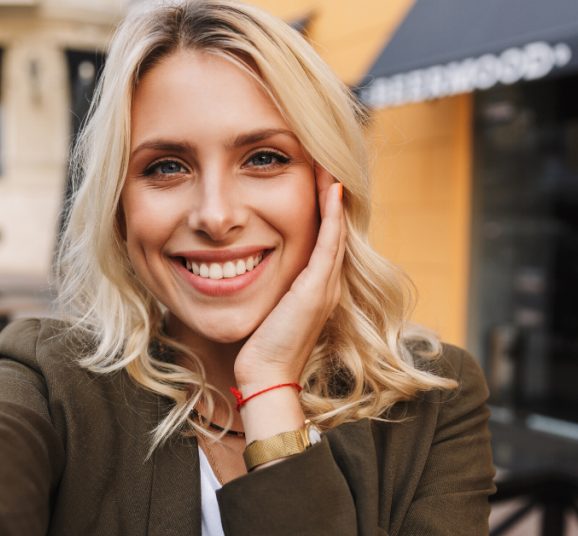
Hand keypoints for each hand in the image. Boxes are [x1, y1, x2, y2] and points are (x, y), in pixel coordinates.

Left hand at [233, 162, 346, 392]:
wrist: (264, 377)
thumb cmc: (257, 348)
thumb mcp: (262, 308)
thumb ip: (263, 287)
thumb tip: (241, 267)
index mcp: (315, 287)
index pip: (323, 237)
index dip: (321, 206)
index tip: (312, 175)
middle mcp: (326, 284)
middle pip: (334, 228)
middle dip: (330, 193)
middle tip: (325, 158)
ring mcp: (325, 286)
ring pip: (336, 230)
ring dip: (333, 195)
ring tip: (329, 163)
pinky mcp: (317, 290)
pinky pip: (328, 244)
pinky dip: (331, 215)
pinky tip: (329, 189)